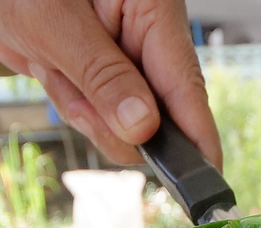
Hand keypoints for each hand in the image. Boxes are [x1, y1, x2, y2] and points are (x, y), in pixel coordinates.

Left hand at [0, 0, 220, 168]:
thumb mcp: (55, 26)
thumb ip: (102, 76)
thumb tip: (143, 127)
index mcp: (153, 7)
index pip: (185, 81)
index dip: (197, 135)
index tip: (205, 178)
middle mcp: (151, 35)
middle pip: (160, 115)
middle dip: (110, 117)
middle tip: (70, 89)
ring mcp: (133, 62)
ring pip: (128, 127)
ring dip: (84, 109)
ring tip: (54, 66)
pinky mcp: (112, 80)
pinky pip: (105, 120)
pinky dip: (75, 106)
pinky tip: (55, 71)